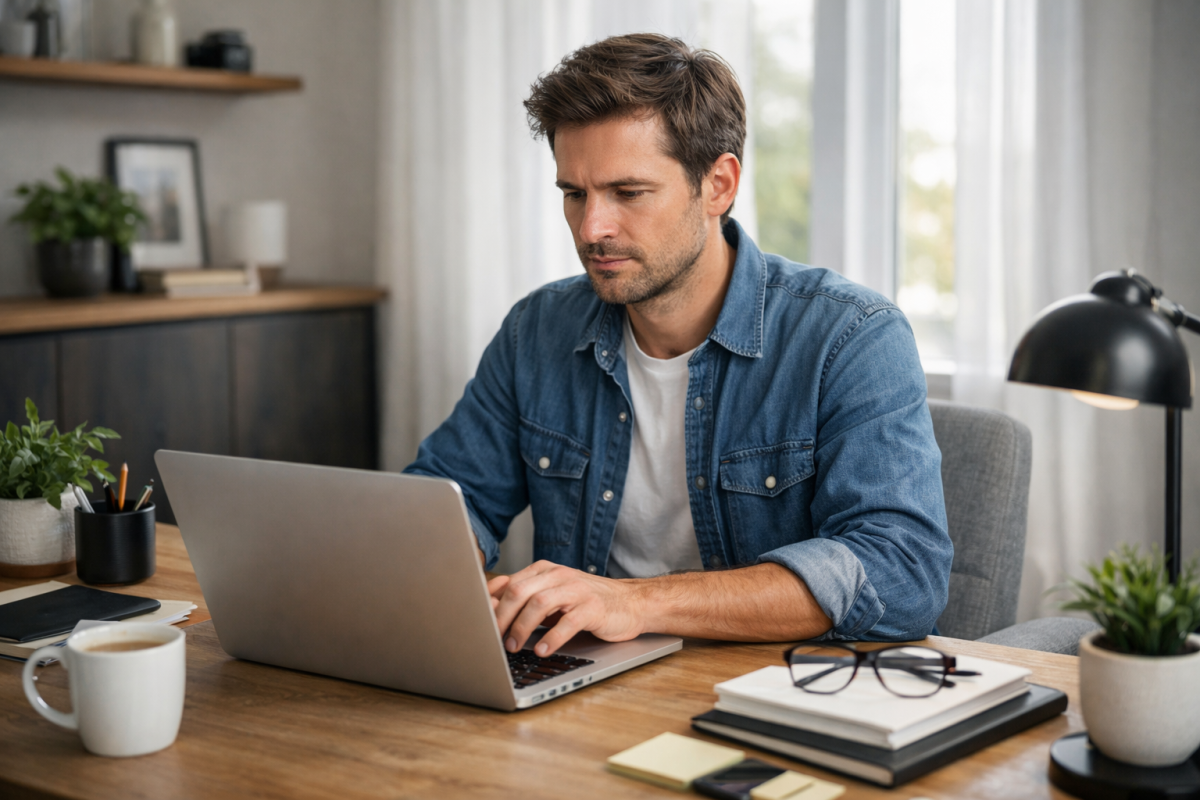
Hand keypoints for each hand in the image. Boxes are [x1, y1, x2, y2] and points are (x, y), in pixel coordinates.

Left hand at [487, 561, 645, 656]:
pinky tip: (543, 650)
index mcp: (545, 571)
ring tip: (514, 646)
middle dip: (501, 617)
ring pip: (539, 603)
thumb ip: (527, 598)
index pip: (509, 583)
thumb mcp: (553, 596)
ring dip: (522, 627)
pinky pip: (568, 622)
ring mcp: (576, 590)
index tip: (479, 624)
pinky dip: (553, 637)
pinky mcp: (593, 608)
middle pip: (519, 591)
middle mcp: (558, 576)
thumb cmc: (586, 602)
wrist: (630, 602)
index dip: (491, 605)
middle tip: (493, 639)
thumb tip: (490, 609)